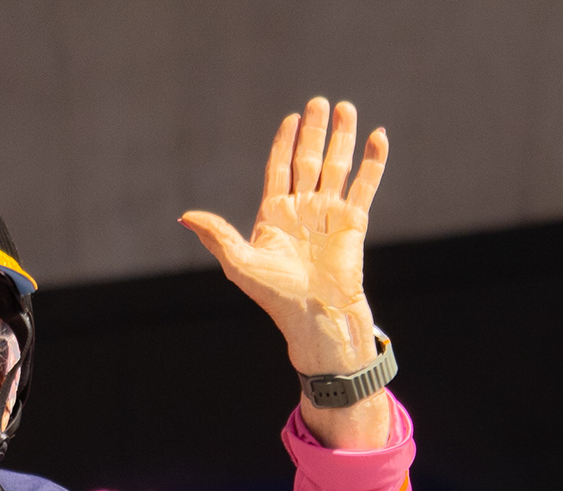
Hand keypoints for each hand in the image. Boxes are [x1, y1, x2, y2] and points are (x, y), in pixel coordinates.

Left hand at [180, 97, 388, 376]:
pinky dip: (373, 162)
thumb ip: (217, 235)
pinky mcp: (354, 222)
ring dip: (342, 138)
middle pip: (309, 160)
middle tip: (319, 102)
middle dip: (314, 131)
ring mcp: (330, 214)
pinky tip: (378, 136)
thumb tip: (185, 216)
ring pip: (337, 166)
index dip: (284, 143)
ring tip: (346, 108)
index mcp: (275, 215)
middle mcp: (303, 210)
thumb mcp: (240, 264)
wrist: (316, 317)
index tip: (291, 119)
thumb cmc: (277, 296)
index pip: (280, 168)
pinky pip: (365, 185)